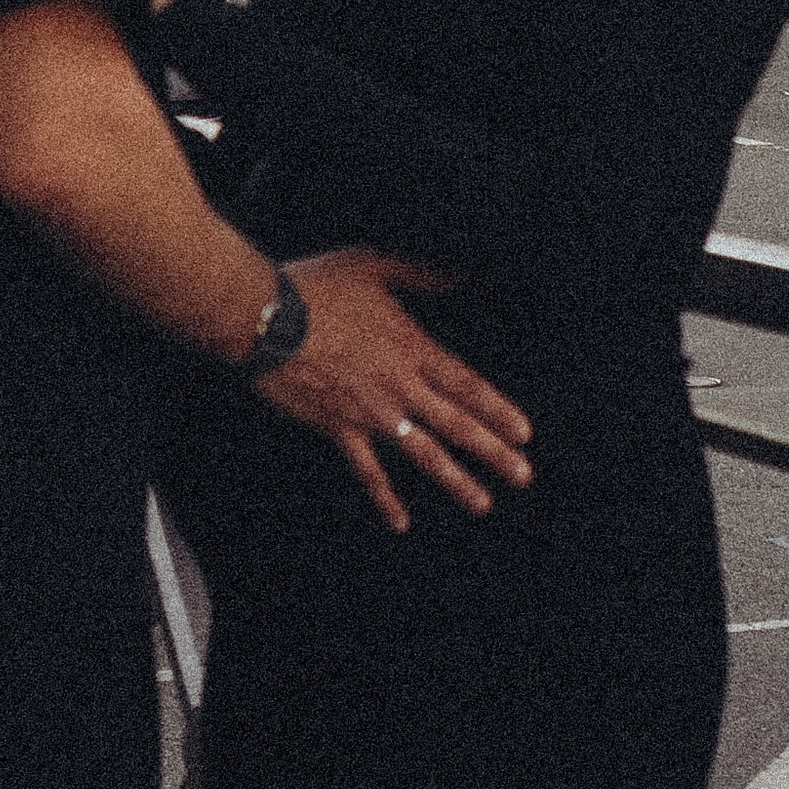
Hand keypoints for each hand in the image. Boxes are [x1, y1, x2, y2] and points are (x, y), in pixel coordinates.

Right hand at [255, 247, 534, 532]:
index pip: (467, 386)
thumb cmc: (315, 286)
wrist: (263, 318)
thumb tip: (460, 275)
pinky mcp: (338, 428)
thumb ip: (420, 274)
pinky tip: (400, 522)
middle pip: (457, 424)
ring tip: (483, 503)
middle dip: (493, 451)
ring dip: (456, 480)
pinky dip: (384, 498)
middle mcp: (399, 385)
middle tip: (523, 475)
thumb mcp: (374, 266)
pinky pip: (367, 471)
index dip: (498, 410)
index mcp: (411, 348)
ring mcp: (370, 412)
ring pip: (423, 453)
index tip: (524, 433)